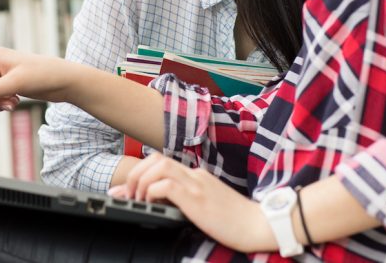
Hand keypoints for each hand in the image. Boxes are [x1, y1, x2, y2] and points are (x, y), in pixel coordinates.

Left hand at [108, 152, 272, 252]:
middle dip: (135, 173)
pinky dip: (153, 191)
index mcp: (196, 176)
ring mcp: (197, 184)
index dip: (140, 172)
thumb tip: (158, 202)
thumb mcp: (206, 206)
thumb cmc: (234, 220)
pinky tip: (152, 204)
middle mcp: (195, 175)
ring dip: (141, 180)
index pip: (161, 162)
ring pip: (159, 166)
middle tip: (128, 195)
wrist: (259, 225)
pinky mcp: (197, 198)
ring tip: (137, 199)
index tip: (126, 190)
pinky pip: (168, 185)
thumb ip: (185, 200)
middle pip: (156, 158)